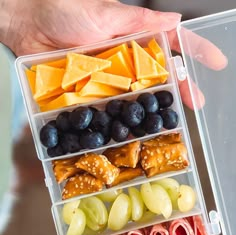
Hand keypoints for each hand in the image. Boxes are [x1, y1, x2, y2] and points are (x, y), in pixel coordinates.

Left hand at [0, 0, 226, 108]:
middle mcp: (123, 60)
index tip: (216, 62)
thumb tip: (175, 20)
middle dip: (178, 89)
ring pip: (135, 96)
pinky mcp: (90, 91)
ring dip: (151, 110)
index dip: (194, 52)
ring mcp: (107, 79)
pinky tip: (129, 129)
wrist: (27, 25)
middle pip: (156, 76)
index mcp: (132, 38)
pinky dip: (118, 119)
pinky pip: (108, 107)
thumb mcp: (105, 14)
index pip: (170, 44)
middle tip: (195, 104)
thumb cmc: (63, 10)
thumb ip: (138, 22)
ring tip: (168, 123)